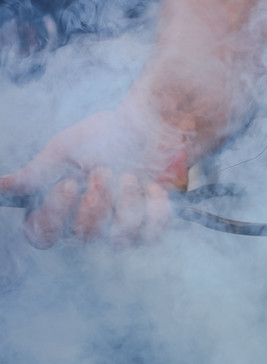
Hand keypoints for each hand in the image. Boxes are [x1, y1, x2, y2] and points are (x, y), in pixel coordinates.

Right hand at [0, 107, 189, 248]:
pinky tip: (153, 187)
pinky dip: (155, 211)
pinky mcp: (148, 225)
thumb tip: (2, 186)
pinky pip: (151, 236)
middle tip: (104, 171)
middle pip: (82, 237)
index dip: (54, 215)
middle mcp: (87, 223)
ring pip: (118, 240)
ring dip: (126, 204)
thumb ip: (38, 170)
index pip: (42, 235)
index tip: (70, 183)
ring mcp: (118, 227)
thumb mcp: (66, 146)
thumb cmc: (104, 134)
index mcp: (60, 207)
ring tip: (131, 175)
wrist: (148, 123)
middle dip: (96, 202)